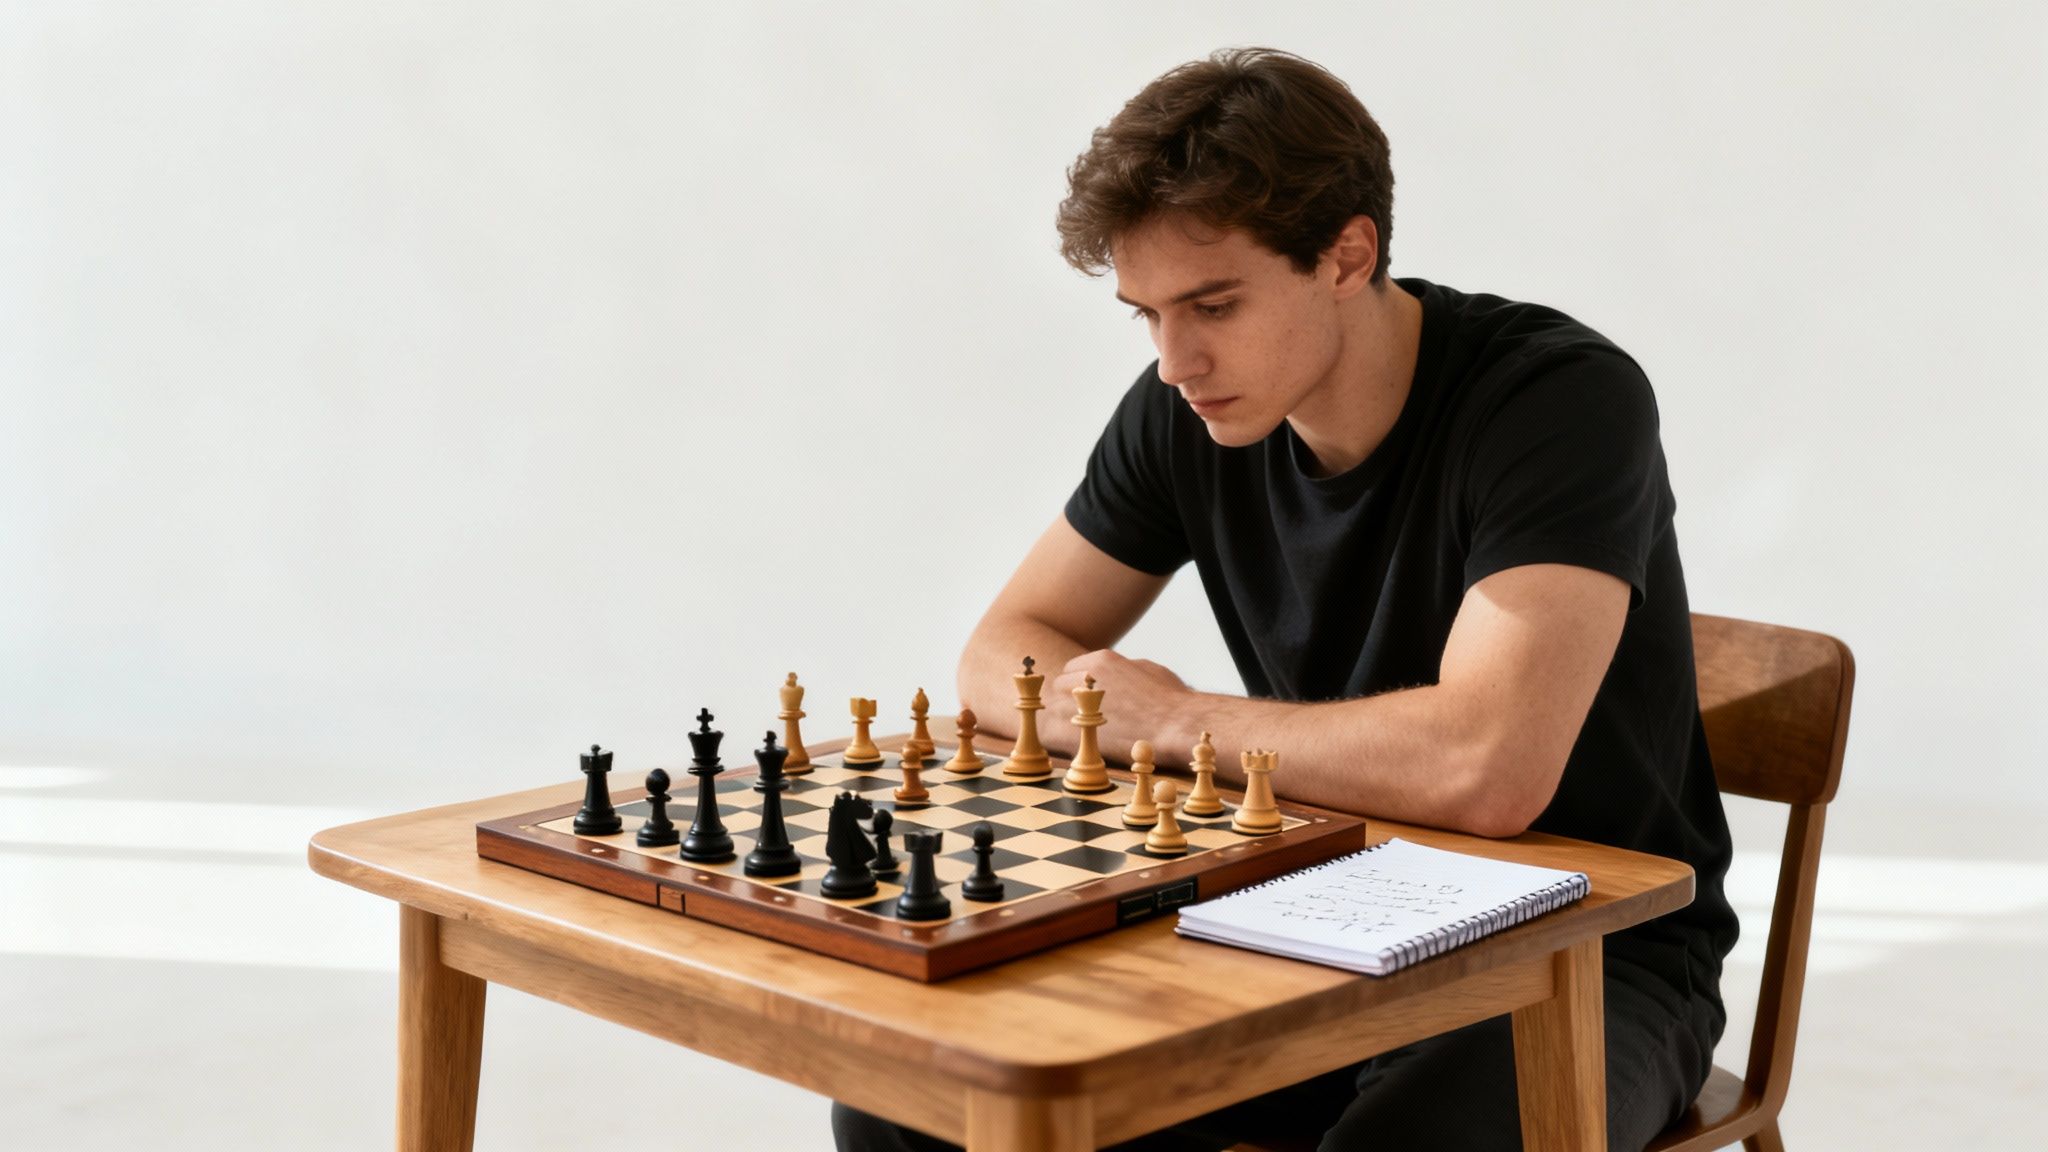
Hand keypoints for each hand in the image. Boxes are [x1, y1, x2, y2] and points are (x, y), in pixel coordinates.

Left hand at [1049, 650, 1199, 766]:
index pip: (1071, 670)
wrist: (1178, 726)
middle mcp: (1085, 679)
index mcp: (1101, 661)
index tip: (1086, 699)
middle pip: (1058, 688)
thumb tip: (1116, 671)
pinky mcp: (1076, 733)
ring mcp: (1078, 706)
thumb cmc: (1171, 699)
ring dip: (1065, 721)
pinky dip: (1059, 739)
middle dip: (1069, 701)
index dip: (1077, 686)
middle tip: (1084, 717)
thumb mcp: (1147, 670)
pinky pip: (1052, 733)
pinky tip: (1074, 745)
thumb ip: (1123, 668)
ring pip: (1054, 710)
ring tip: (1083, 732)